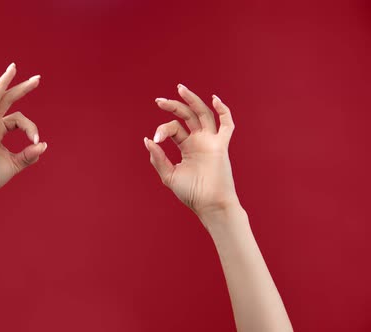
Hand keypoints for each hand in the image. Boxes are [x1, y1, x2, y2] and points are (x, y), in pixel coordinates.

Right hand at [0, 63, 47, 199]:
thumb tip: (43, 146)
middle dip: (22, 88)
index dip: (31, 127)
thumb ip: (28, 155)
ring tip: (13, 68)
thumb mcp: (15, 164)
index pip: (19, 119)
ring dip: (3, 83)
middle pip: (6, 99)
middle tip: (38, 78)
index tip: (37, 141)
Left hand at [144, 84, 239, 222]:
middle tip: (158, 100)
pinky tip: (215, 100)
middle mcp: (199, 141)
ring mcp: (210, 141)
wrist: (209, 204)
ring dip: (193, 100)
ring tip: (180, 89)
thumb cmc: (191, 193)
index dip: (163, 130)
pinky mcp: (220, 146)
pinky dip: (223, 111)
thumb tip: (148, 140)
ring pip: (203, 114)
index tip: (156, 139)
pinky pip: (227, 125)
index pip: (174, 129)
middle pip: (187, 116)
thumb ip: (158, 158)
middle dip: (173, 106)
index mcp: (187, 146)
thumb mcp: (169, 175)